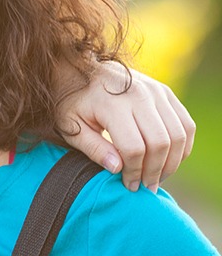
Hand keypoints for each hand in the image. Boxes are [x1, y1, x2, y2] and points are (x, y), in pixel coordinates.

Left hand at [59, 62, 193, 191]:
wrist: (79, 69)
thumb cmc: (71, 102)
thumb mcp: (70, 126)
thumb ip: (93, 149)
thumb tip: (118, 169)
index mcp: (112, 104)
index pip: (134, 147)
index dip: (134, 172)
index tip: (129, 186)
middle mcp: (139, 95)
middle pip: (160, 142)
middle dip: (155, 171)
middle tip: (146, 187)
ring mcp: (156, 91)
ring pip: (178, 134)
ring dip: (172, 162)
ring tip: (157, 177)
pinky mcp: (166, 92)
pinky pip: (186, 123)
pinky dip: (183, 146)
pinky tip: (169, 161)